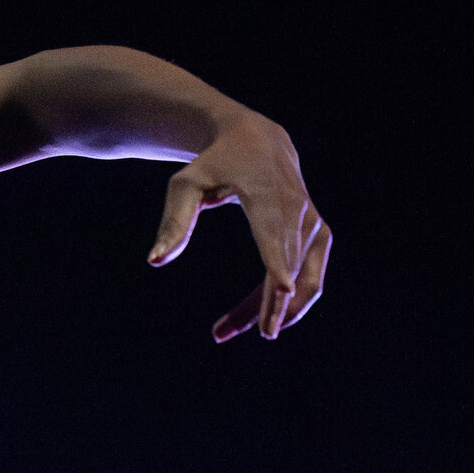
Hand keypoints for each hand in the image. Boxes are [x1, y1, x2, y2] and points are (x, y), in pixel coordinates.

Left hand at [150, 109, 331, 342]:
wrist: (257, 138)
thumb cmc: (215, 162)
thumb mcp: (186, 185)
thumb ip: (174, 223)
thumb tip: (154, 262)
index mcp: (266, 195)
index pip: (275, 236)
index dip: (280, 265)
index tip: (283, 293)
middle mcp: (297, 210)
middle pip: (286, 268)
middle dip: (260, 306)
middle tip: (218, 334)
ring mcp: (313, 222)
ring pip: (303, 280)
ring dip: (272, 310)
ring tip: (224, 330)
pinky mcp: (319, 233)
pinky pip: (311, 276)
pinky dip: (289, 301)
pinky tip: (257, 316)